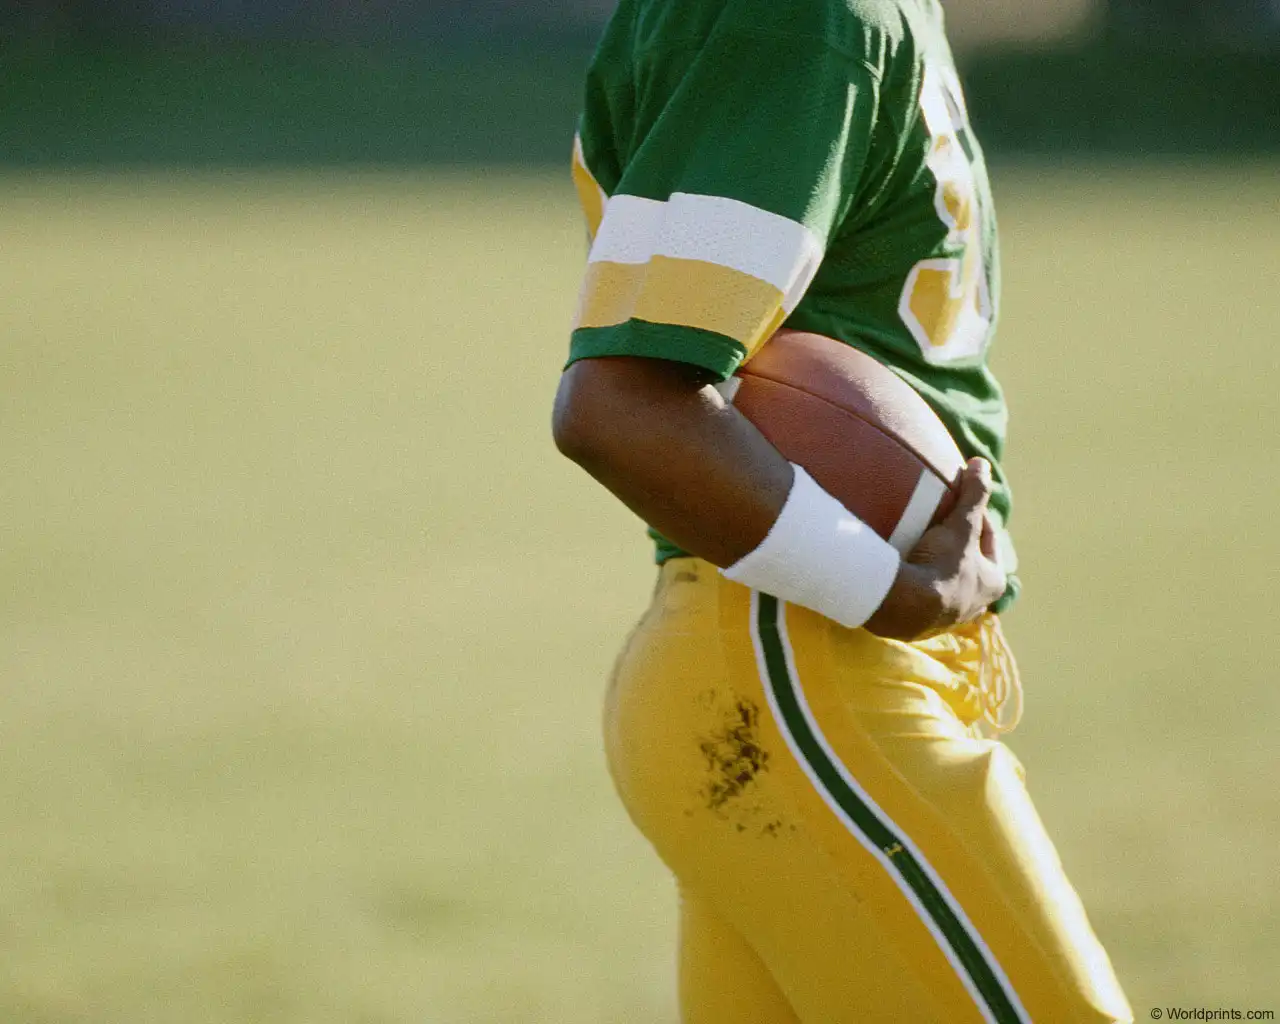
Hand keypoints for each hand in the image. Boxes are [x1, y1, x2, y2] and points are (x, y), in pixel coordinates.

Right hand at [864, 458, 1006, 640]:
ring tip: (918, 545)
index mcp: (993, 581)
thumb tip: (982, 463)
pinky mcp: (921, 626)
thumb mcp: (961, 526)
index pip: (989, 541)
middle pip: (968, 565)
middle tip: (939, 524)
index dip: (976, 518)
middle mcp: (976, 604)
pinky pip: (921, 598)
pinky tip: (901, 572)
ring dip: (935, 567)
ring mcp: (948, 618)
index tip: (960, 504)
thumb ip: (973, 495)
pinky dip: (916, 584)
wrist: (906, 608)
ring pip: (946, 585)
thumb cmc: (942, 566)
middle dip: (956, 546)